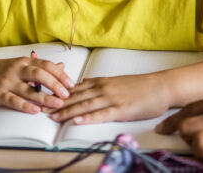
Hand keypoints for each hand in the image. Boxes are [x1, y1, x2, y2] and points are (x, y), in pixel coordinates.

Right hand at [0, 56, 74, 113]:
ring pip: (29, 89)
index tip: (72, 84)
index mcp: (23, 62)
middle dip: (56, 84)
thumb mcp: (20, 64)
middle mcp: (16, 70)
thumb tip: (62, 66)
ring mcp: (6, 82)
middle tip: (67, 94)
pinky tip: (35, 111)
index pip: (46, 65)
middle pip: (40, 74)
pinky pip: (13, 100)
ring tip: (58, 104)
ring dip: (45, 97)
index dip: (60, 74)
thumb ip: (40, 66)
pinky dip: (25, 105)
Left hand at [50, 73, 171, 124]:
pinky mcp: (121, 109)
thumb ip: (100, 83)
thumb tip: (84, 83)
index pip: (75, 88)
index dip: (58, 94)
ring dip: (68, 111)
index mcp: (101, 82)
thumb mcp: (116, 81)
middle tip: (41, 109)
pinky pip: (102, 114)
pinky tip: (78, 121)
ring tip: (53, 117)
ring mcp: (112, 98)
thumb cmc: (141, 86)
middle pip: (76, 97)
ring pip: (85, 105)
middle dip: (57, 104)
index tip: (44, 98)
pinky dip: (89, 117)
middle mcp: (103, 88)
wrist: (161, 86)